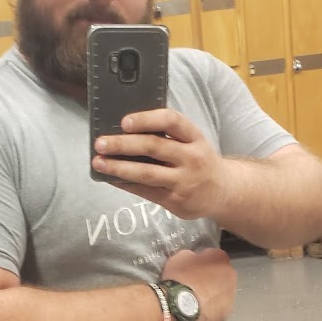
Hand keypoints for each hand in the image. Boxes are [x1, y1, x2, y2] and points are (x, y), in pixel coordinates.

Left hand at [92, 109, 228, 219]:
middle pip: (153, 147)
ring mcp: (184, 181)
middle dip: (123, 144)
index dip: (146, 119)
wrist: (223, 191)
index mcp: (195, 137)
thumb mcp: (192, 142)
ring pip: (146, 173)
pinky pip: (145, 191)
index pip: (172, 121)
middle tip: (100, 143)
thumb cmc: (198, 160)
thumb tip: (124, 132)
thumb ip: (167, 136)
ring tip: (98, 163)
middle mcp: (192, 157)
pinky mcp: (176, 200)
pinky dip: (125, 184)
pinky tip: (111, 178)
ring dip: (118, 167)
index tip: (124, 122)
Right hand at [161, 248, 236, 320]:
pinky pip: (218, 307)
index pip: (214, 256)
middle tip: (196, 284)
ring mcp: (231, 295)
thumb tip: (193, 260)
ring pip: (222, 292)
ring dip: (213, 294)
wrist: (179, 305)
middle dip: (211, 278)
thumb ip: (191, 257)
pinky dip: (211, 308)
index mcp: (220, 257)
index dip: (203, 262)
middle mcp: (231, 274)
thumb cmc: (179, 277)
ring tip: (196, 299)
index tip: (194, 267)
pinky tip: (199, 310)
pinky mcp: (226, 312)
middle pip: (222, 274)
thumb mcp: (180, 258)